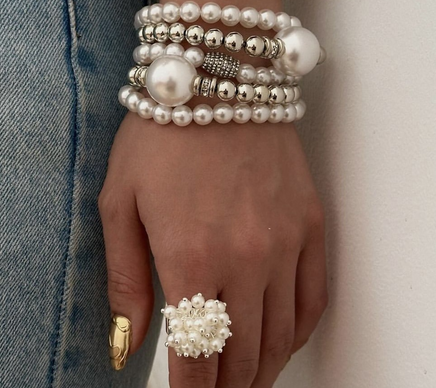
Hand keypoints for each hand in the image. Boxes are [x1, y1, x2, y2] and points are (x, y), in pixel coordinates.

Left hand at [98, 112, 327, 386]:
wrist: (216, 78)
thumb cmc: (159, 134)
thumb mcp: (119, 201)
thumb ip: (124, 278)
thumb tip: (126, 344)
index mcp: (189, 257)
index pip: (198, 358)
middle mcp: (246, 258)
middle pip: (243, 357)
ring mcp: (286, 241)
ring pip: (282, 335)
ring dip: (262, 368)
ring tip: (244, 377)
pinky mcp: (311, 221)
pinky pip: (315, 296)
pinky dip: (299, 330)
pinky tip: (282, 336)